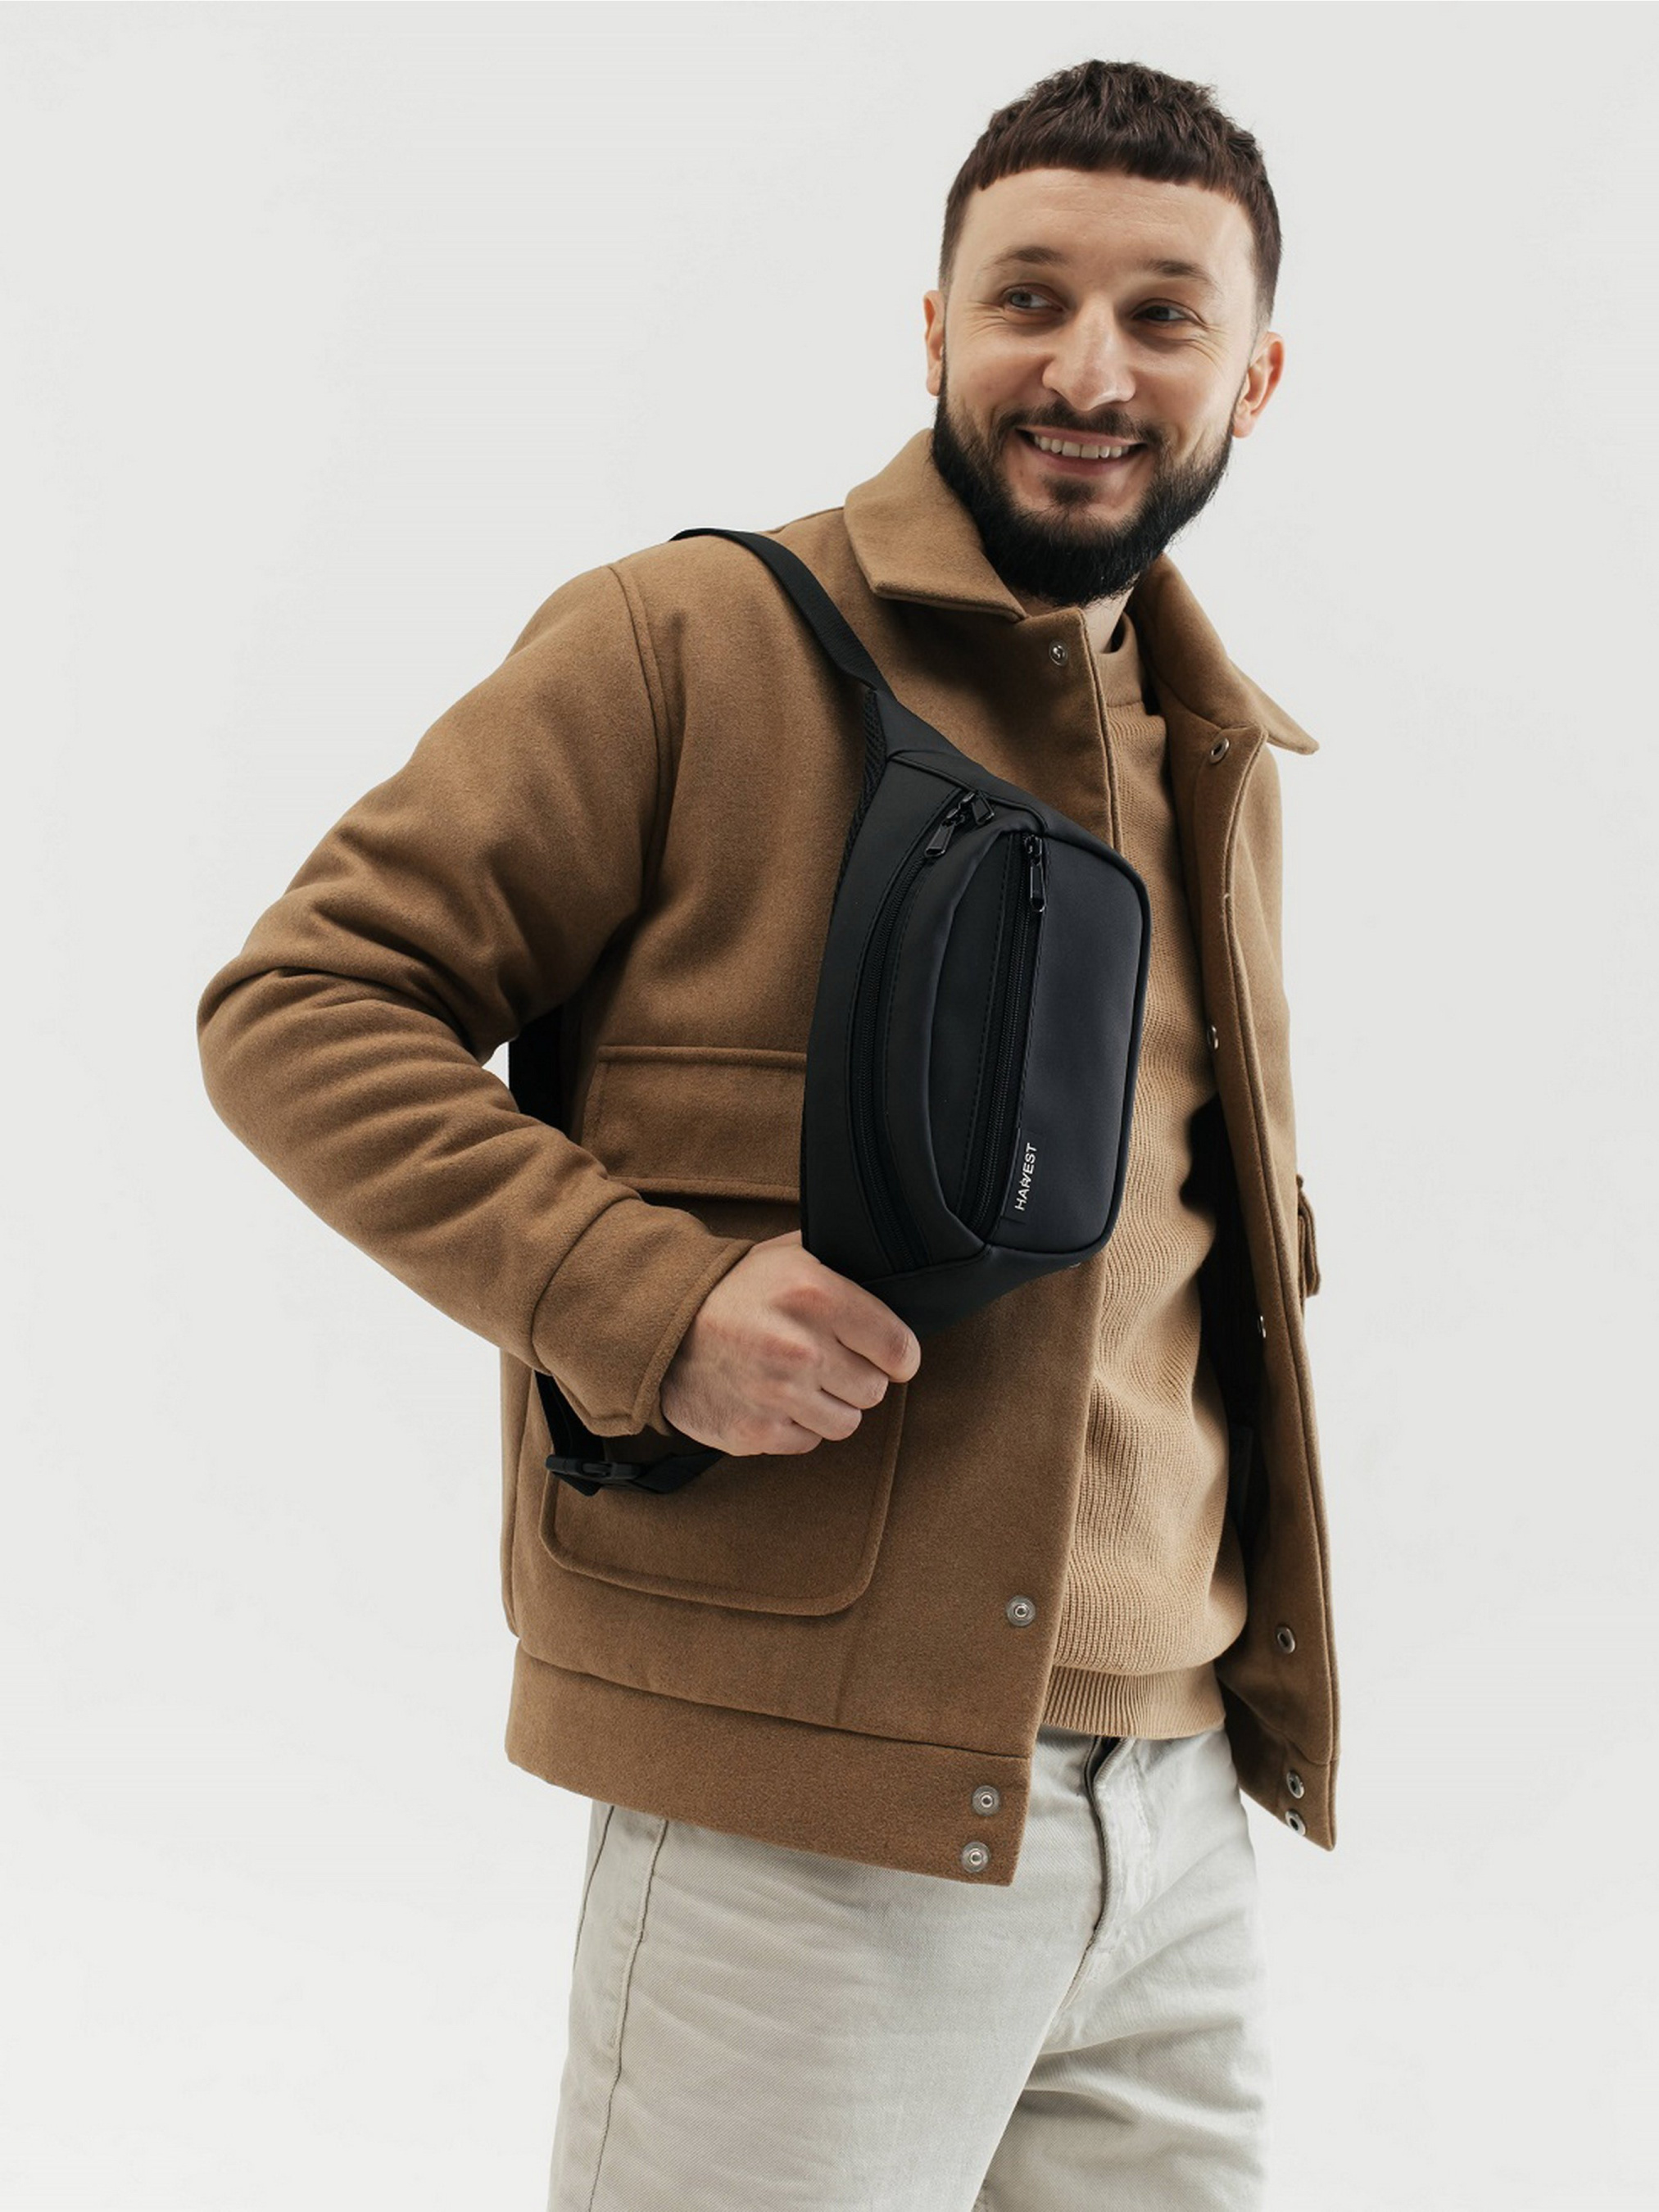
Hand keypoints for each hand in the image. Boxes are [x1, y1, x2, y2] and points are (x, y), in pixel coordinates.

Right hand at [660, 1230, 920, 1456]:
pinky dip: (798, 1425)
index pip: (899, 1348)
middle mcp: (800, 1348)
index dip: (899, 1355)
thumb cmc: (731, 1289)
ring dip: (831, 1405)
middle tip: (831, 1361)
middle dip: (858, 1377)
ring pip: (846, 1422)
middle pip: (875, 1390)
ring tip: (803, 1380)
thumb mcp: (787, 1255)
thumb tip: (894, 1276)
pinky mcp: (756, 1431)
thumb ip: (841, 1265)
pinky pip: (808, 1441)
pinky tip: (775, 1398)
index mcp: (816, 1295)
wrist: (660, 1327)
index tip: (890, 1356)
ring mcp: (777, 1395)